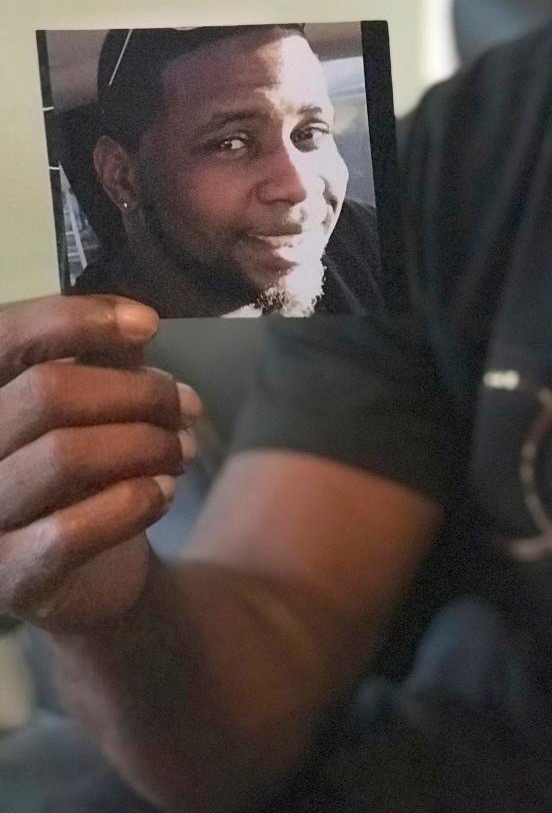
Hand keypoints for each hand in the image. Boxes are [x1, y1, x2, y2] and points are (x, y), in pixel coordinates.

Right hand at [0, 295, 200, 631]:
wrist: (87, 573)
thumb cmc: (85, 466)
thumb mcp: (94, 402)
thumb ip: (104, 359)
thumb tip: (134, 326)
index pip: (7, 336)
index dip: (78, 320)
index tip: (149, 323)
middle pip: (47, 393)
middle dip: (136, 392)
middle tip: (187, 405)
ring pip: (65, 456)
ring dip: (145, 444)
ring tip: (183, 449)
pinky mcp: (10, 577)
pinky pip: (71, 532)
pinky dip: (133, 502)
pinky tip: (163, 492)